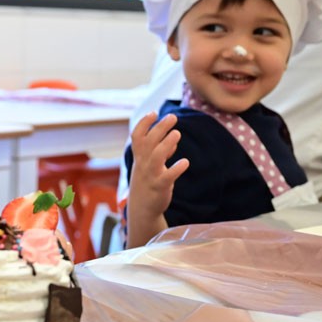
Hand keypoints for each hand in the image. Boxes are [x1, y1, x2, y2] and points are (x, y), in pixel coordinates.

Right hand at [126, 113, 189, 246]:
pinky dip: (176, 168)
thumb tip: (173, 137)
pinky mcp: (160, 187)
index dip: (143, 123)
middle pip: (148, 142)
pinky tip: (185, 162)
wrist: (142, 208)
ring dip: (166, 144)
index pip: (137, 136)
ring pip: (155, 157)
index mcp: (139, 157)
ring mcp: (150, 175)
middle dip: (159, 128)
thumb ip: (161, 151)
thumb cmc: (147, 182)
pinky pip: (167, 176)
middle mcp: (143, 164)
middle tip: (173, 117)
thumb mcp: (149, 165)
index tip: (154, 112)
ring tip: (177, 134)